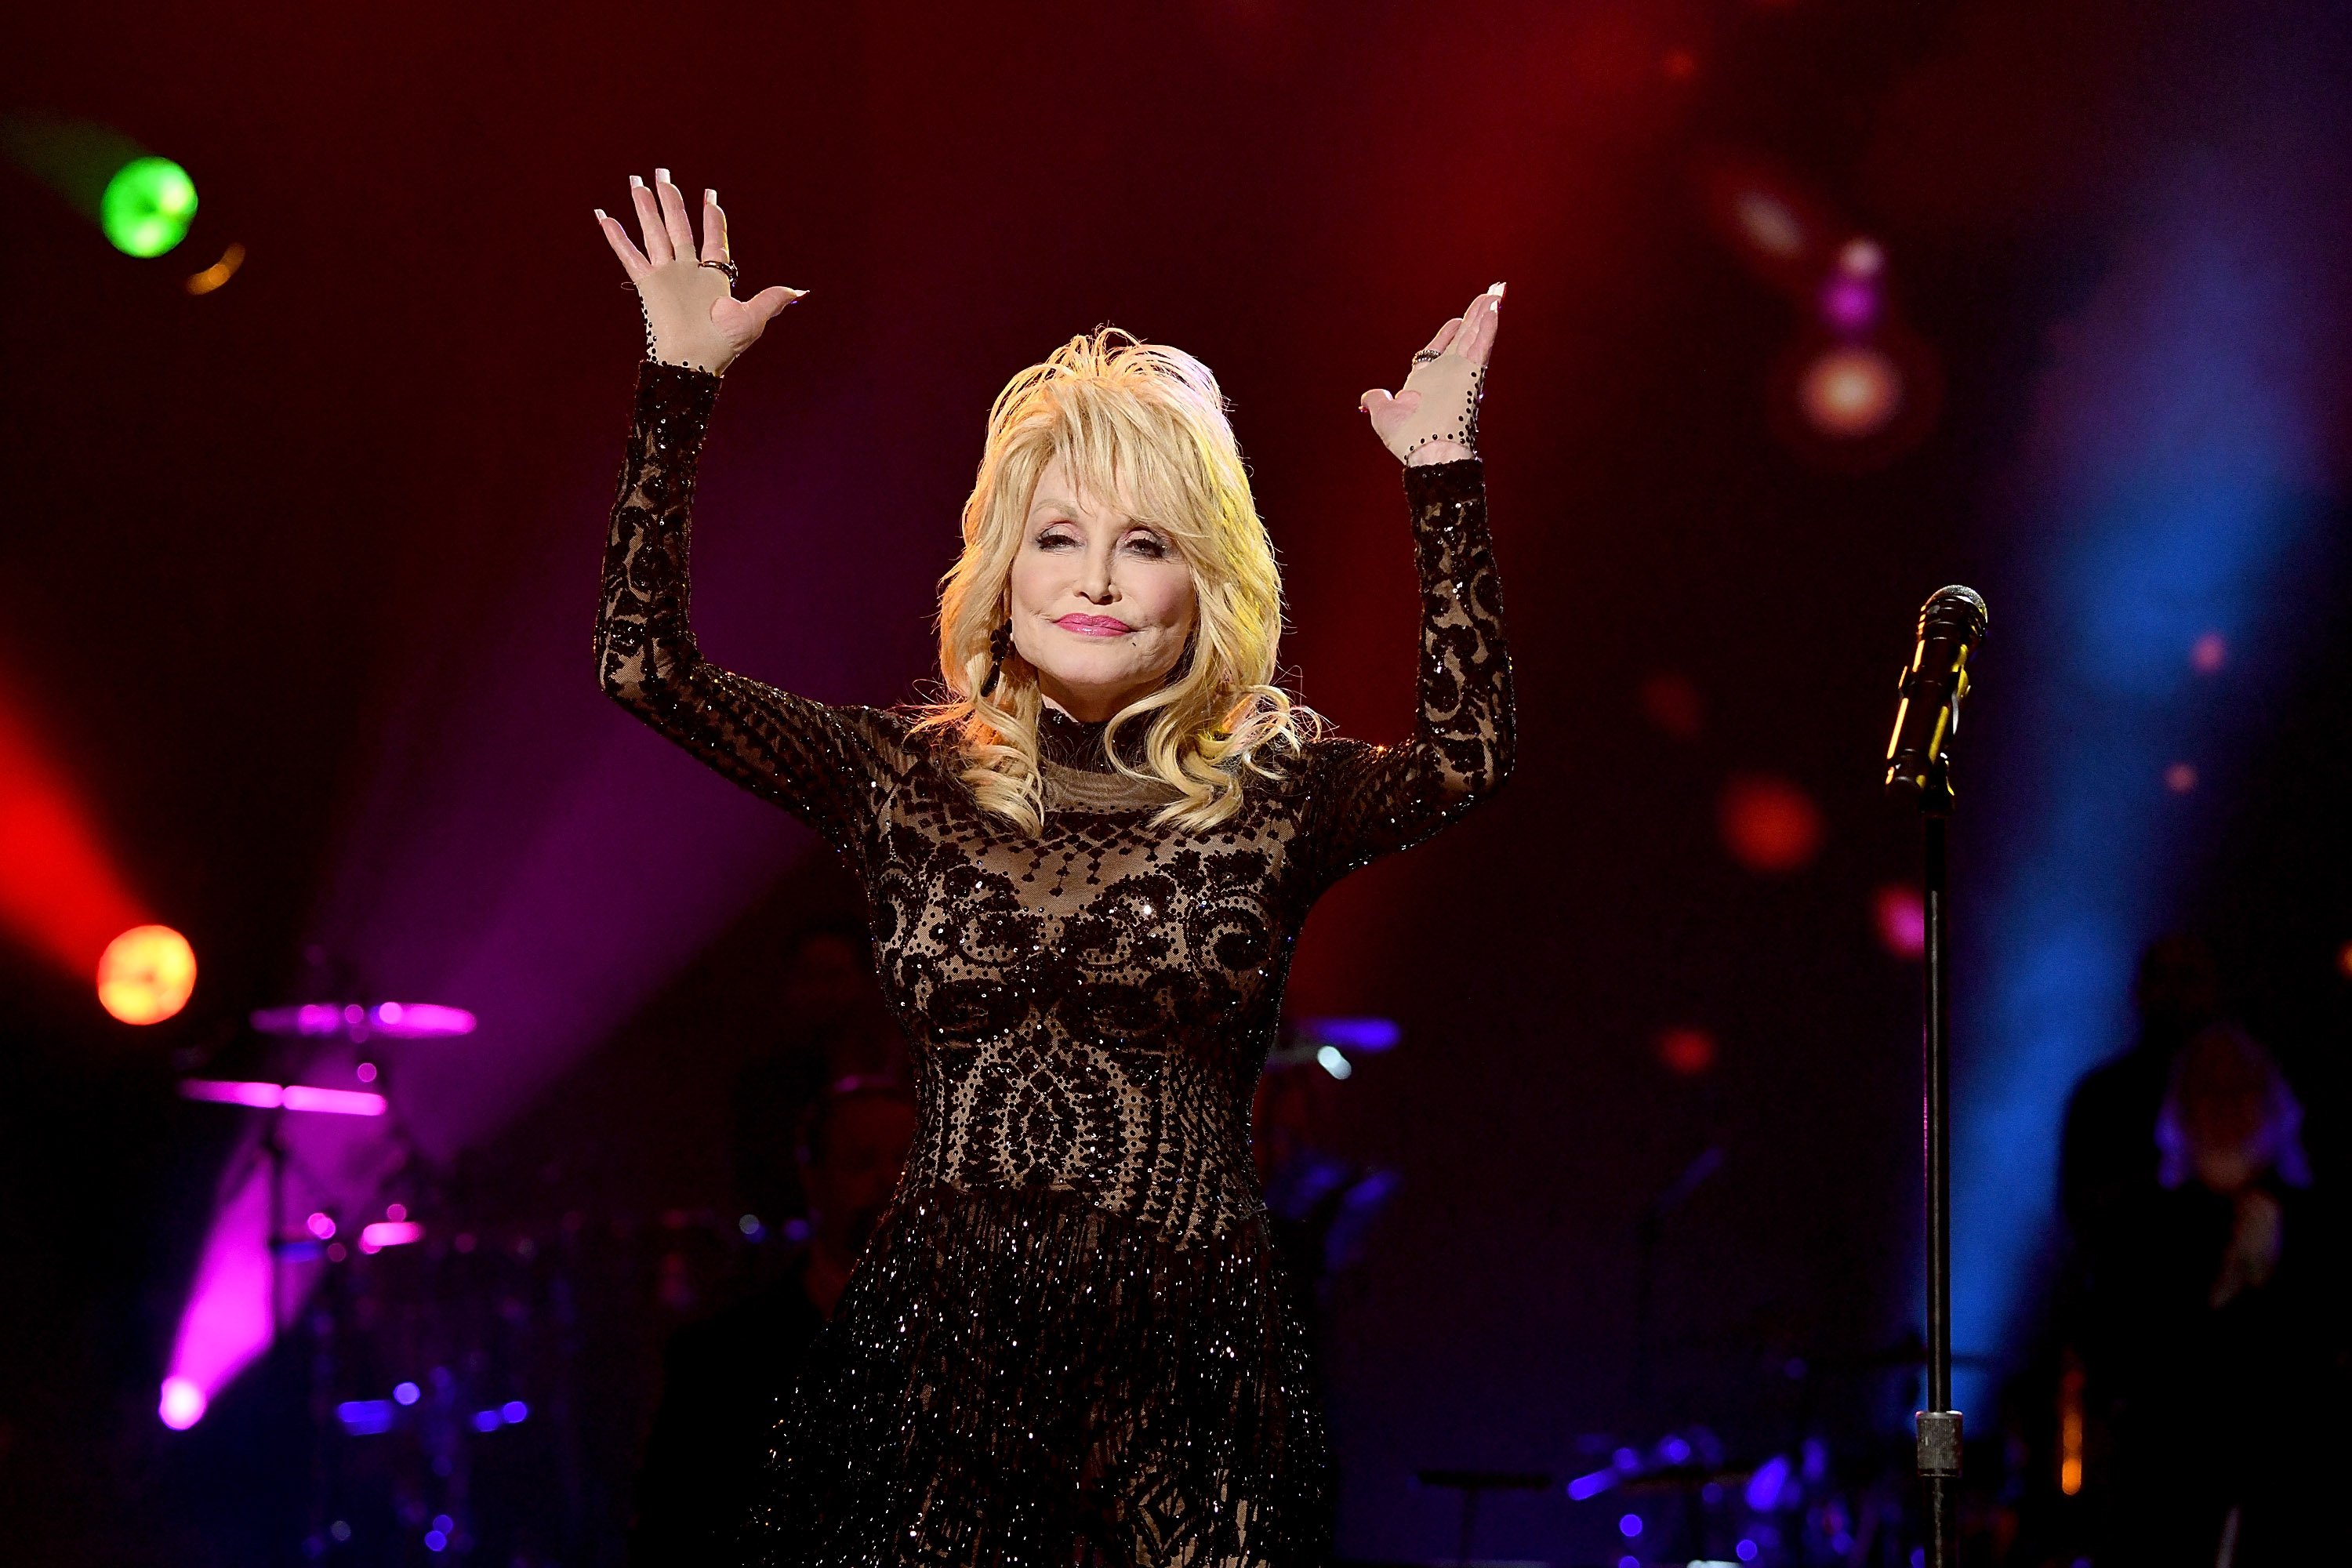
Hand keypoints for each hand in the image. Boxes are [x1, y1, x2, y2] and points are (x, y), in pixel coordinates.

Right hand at [594, 169, 804, 374]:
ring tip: (636, 181)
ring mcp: (667, 275)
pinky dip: (617, 236)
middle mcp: (689, 271)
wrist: (694, 362)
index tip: (710, 196)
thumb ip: (773, 299)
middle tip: (662, 173)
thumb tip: (801, 292)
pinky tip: (604, 215)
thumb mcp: (754, 318)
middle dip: (671, 199)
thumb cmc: (724, 345)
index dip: (713, 218)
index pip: (714, 239)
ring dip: (645, 207)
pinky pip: (630, 255)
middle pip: (678, 226)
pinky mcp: (648, 284)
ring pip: (654, 232)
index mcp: (714, 277)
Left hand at [1361, 282, 1503, 464]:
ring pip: (1475, 335)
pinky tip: (1495, 307)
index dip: (1447, 334)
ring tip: (1497, 291)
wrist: (1426, 451)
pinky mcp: (1472, 373)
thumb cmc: (1407, 438)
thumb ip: (1377, 401)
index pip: (1439, 350)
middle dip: (1475, 316)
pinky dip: (1488, 326)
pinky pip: (1481, 345)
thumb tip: (1369, 397)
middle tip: (1489, 296)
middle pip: (1463, 337)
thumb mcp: (1383, 414)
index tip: (1456, 321)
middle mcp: (1446, 374)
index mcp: (1426, 380)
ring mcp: (1461, 372)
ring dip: (1486, 313)